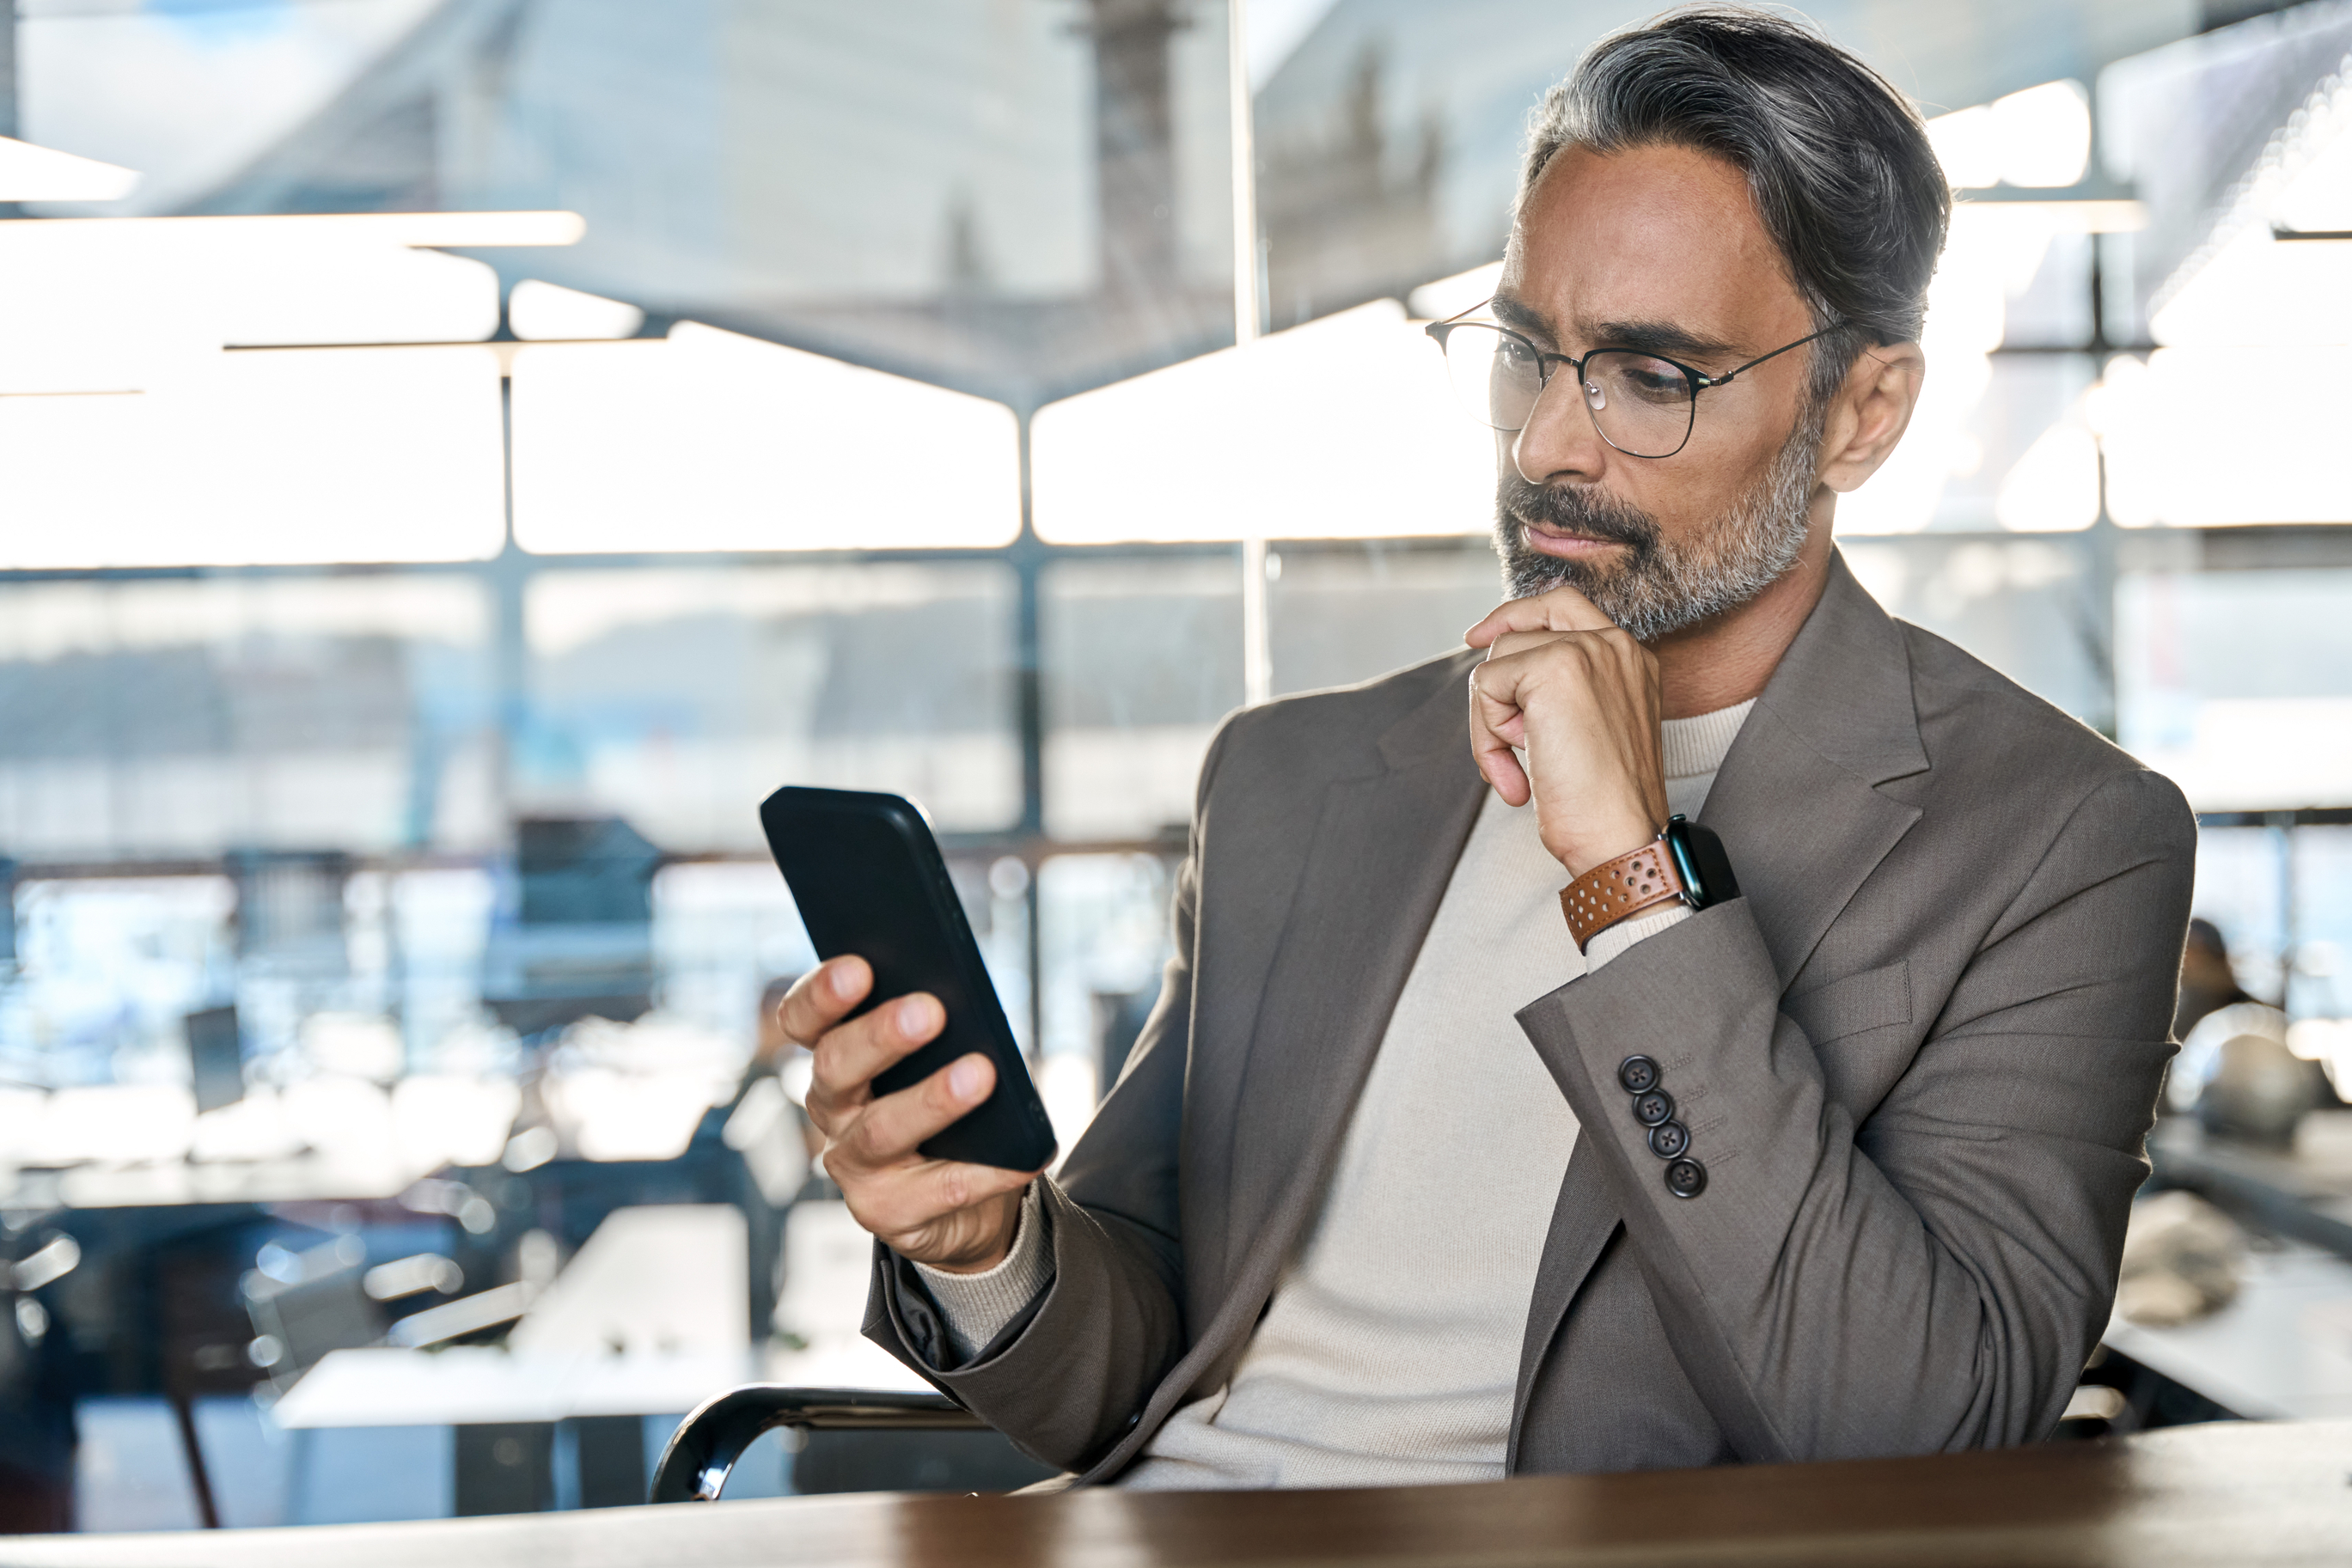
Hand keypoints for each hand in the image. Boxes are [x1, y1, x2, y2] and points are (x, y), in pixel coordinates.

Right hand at [771, 956, 1035, 1272]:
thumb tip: (971, 1001)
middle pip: (836, 1067)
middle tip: (929, 1010)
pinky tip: (1019, 1155)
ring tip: (980, 1074)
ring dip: (932, 1101)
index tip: (859, 966)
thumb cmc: (950, 1109)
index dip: (822, 994)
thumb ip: (942, 1029)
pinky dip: (984, 1171)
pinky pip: (937, 1190)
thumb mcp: (941, 1058)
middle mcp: (833, 1109)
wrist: (963, 1201)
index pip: (804, 1020)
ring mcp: (853, 1166)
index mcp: (836, 1057)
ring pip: (882, 1130)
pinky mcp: (886, 1213)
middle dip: (879, 1036)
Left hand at [1464, 583, 1668, 876]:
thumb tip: (1501, 676)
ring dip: (1491, 721)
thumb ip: (1559, 694)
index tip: (1483, 634)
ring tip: (1519, 767)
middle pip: (1529, 619)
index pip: (1567, 607)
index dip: (1520, 615)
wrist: (1619, 837)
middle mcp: (1615, 646)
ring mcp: (1587, 650)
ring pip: (1499, 660)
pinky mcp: (1553, 668)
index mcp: (1630, 660)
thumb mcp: (1587, 732)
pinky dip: (1486, 735)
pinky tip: (1517, 775)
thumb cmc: (1602, 804)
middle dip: (1496, 653)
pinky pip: (1486, 685)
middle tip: (1470, 646)